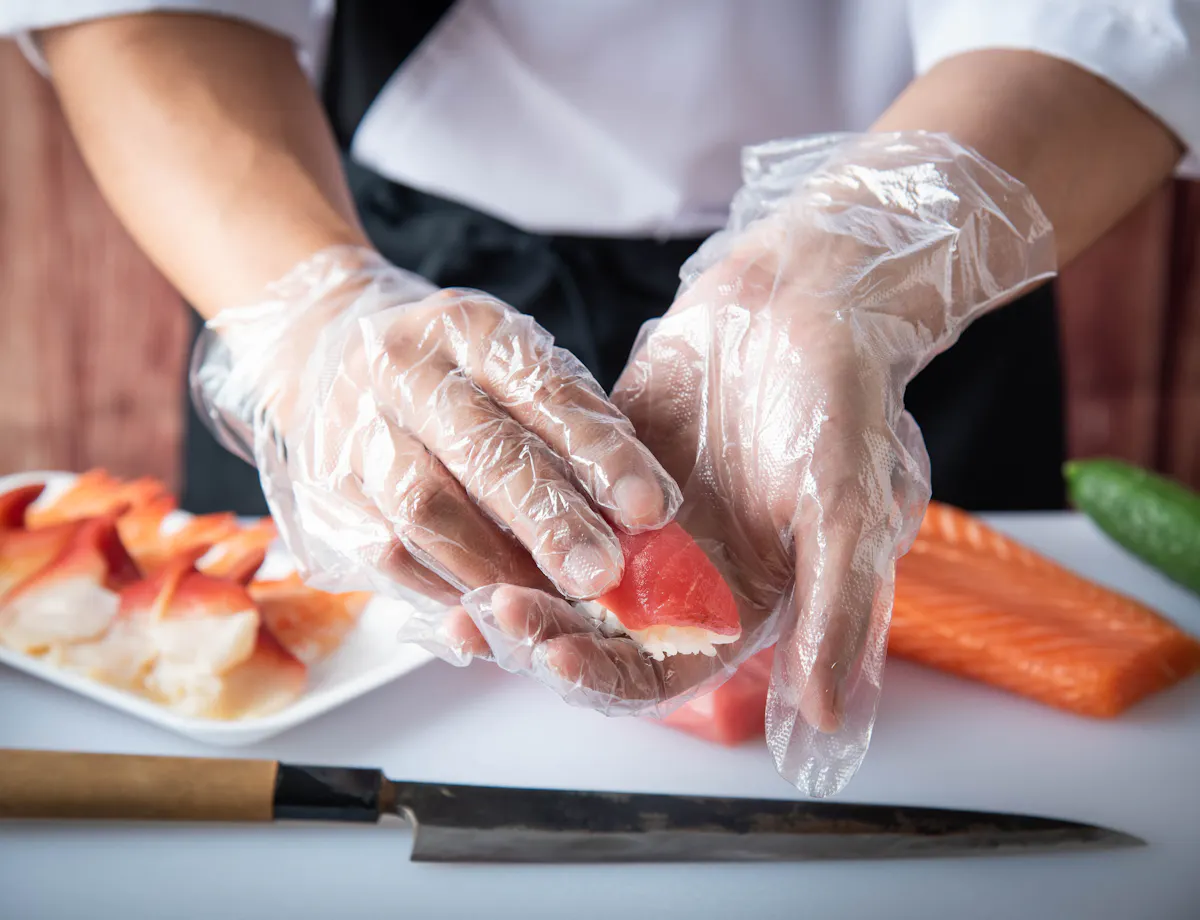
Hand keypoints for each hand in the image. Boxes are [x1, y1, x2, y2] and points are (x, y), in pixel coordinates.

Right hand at [190, 247, 680, 609]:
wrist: (325, 359)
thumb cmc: (455, 377)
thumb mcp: (515, 369)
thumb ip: (576, 428)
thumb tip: (644, 514)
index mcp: (465, 326)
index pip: (543, 389)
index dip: (601, 452)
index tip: (650, 507)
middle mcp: (402, 370)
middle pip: (482, 454)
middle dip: (550, 522)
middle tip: (602, 574)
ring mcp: (352, 431)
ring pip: (426, 513)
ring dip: (498, 568)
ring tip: (556, 604)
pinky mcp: (325, 493)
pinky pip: (389, 554)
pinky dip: (448, 587)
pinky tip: (494, 606)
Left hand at [453, 133, 1054, 795]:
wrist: (812, 297)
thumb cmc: (846, 404)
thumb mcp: (851, 510)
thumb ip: (836, 610)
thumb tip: (826, 716)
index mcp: (736, 600)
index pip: (658, 671)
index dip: (606, 676)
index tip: (556, 658)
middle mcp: (681, 573)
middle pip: (596, 631)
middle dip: (544, 630)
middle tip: (496, 614)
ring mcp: (637, 521)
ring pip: (561, 572)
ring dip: (518, 580)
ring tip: (468, 578)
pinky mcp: (603, 464)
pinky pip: (549, 500)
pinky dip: (515, 511)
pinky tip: (474, 508)